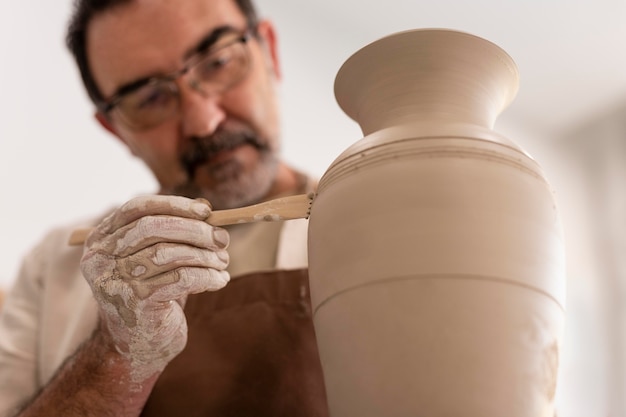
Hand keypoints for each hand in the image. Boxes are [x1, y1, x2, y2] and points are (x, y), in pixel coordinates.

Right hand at [80, 195, 229, 382]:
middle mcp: (101, 259)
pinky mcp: (136, 304)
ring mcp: (116, 282)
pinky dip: (207, 277)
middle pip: (152, 227)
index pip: (137, 208)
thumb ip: (172, 232)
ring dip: (205, 255)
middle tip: (222, 238)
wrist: (136, 347)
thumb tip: (206, 209)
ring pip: (169, 254)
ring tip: (223, 261)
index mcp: (101, 241)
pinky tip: (219, 280)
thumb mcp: (156, 259)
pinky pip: (181, 279)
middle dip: (194, 230)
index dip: (174, 205)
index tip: (206, 211)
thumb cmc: (151, 295)